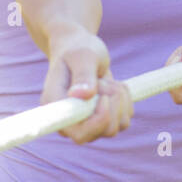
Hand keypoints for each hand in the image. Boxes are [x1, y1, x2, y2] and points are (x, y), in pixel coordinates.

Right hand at [42, 29, 132, 143]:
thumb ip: (83, 75)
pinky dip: (125, 102)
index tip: (104, 96)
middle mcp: (69, 122)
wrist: (80, 50)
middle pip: (104, 131)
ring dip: (119, 100)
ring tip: (105, 81)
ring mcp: (85, 124)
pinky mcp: (101, 122)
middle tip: (104, 81)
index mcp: (57, 107)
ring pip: (116, 126)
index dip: (99, 120)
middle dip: (113, 103)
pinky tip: (112, 87)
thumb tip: (82, 95)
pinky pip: (123, 121)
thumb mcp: (83, 56)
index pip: (79, 132)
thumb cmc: (78, 49)